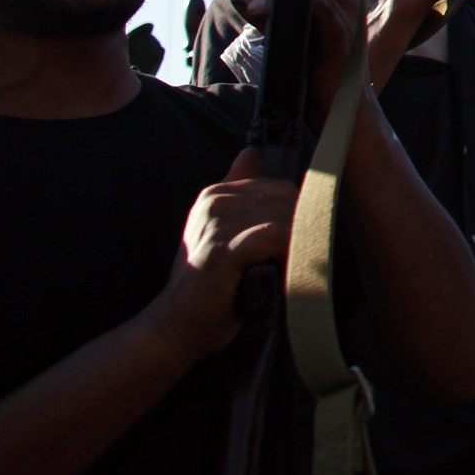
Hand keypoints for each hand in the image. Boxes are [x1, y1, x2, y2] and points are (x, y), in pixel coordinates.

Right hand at [145, 148, 294, 359]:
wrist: (179, 324)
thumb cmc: (210, 281)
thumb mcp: (221, 229)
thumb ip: (237, 189)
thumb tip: (252, 150)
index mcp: (216, 194)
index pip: (283, 188)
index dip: (294, 219)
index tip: (283, 246)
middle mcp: (214, 203)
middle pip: (289, 201)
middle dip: (295, 233)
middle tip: (280, 262)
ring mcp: (215, 226)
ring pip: (285, 218)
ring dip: (290, 248)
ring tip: (274, 270)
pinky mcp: (220, 252)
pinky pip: (273, 236)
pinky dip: (283, 254)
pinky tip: (274, 271)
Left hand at [242, 0, 365, 127]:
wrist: (335, 113)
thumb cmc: (314, 75)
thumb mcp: (292, 37)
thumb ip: (274, 15)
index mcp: (344, 7)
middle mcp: (352, 13)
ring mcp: (350, 29)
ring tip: (254, 5)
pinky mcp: (343, 48)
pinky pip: (332, 19)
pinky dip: (315, 4)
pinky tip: (292, 1)